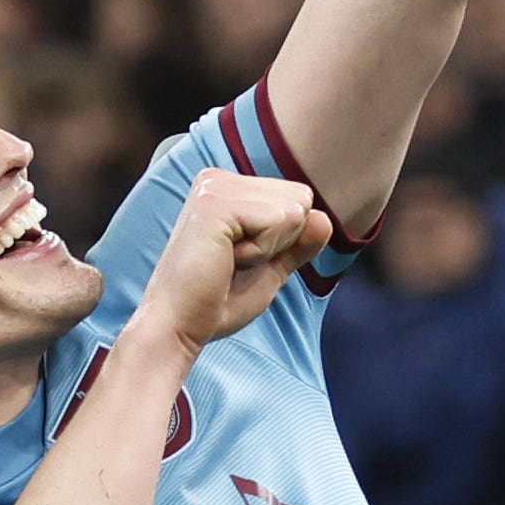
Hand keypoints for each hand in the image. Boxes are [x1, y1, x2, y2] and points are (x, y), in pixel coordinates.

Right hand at [129, 169, 326, 349]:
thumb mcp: (269, 270)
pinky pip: (279, 221)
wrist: (180, 327)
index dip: (282, 241)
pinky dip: (262, 252)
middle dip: (280, 242)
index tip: (239, 259)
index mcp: (226, 187)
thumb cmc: (217, 302)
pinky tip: (226, 260)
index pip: (296, 199)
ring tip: (228, 261)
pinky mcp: (215, 203)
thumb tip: (325, 218)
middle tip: (234, 262)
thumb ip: (297, 245)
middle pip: (301, 199)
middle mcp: (217, 177)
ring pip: (294, 209)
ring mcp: (215, 186)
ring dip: (270, 248)